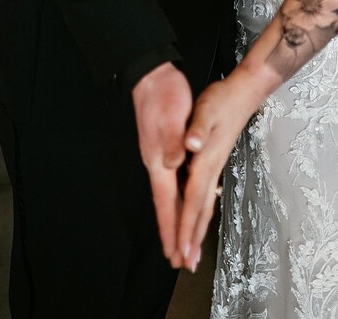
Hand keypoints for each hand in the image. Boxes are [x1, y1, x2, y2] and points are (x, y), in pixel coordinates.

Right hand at [132, 62, 192, 266]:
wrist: (151, 75)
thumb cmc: (163, 95)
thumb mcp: (172, 117)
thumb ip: (174, 142)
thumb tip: (175, 164)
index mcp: (160, 160)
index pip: (167, 204)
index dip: (173, 230)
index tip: (177, 255)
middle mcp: (159, 164)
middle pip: (168, 207)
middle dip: (176, 235)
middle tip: (183, 262)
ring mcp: (161, 157)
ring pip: (172, 198)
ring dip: (178, 221)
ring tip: (183, 243)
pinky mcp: (166, 149)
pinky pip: (175, 185)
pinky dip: (180, 201)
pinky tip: (186, 203)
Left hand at [178, 69, 262, 271]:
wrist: (244, 92)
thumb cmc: (223, 99)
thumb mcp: (205, 109)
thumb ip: (198, 127)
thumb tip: (191, 143)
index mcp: (205, 161)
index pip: (192, 200)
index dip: (186, 227)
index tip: (181, 251)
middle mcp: (210, 169)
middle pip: (200, 211)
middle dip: (192, 239)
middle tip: (186, 265)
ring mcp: (214, 167)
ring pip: (205, 206)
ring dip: (197, 230)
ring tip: (193, 252)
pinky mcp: (214, 161)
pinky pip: (204, 195)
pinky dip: (200, 212)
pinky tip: (198, 219)